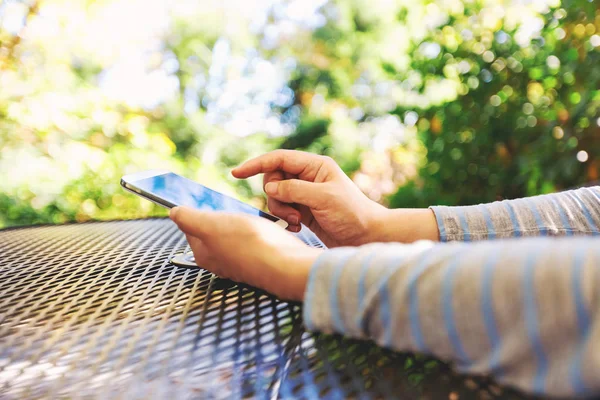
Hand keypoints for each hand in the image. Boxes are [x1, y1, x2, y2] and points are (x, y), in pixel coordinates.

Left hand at [169, 206, 322, 300]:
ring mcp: (242, 261)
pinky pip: (256, 239)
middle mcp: (221, 261)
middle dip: (223, 216)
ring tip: (251, 217)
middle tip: (233, 208)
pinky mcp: (261, 259)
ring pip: (237, 234)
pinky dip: (259, 230)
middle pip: (215, 231)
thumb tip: (174, 212)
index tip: (205, 201)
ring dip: (243, 222)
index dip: (197, 211)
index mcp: (203, 254)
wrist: (286, 263)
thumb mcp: (210, 225)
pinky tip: (266, 227)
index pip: (191, 228)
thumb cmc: (249, 245)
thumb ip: (188, 218)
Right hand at [232, 150, 386, 247]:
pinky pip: (282, 210)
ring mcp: (305, 194)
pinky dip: (285, 219)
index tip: (236, 173)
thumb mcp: (323, 198)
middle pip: (273, 179)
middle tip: (290, 212)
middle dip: (275, 196)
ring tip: (297, 222)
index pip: (279, 159)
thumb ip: (294, 190)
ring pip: (275, 196)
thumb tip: (269, 187)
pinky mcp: (303, 211)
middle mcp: (308, 177)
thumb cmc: (352, 214)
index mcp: (315, 166)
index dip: (257, 164)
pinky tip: (298, 228)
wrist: (367, 236)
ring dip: (281, 210)